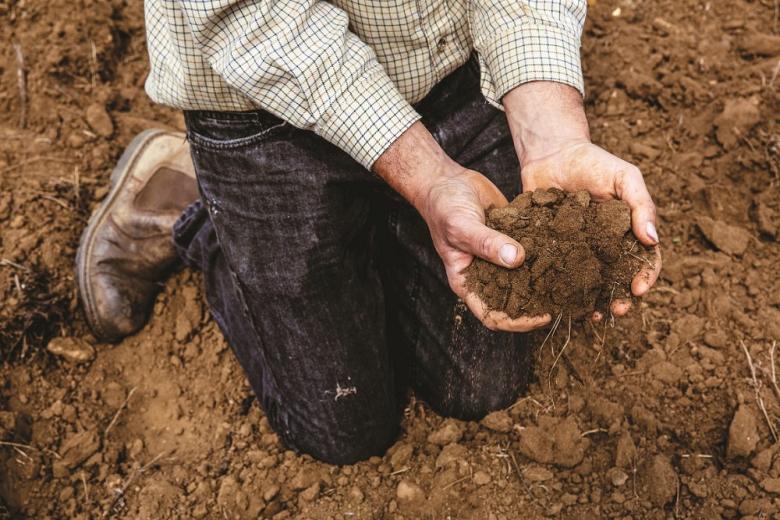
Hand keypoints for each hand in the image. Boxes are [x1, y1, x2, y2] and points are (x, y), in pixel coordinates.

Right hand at [374, 122, 550, 331]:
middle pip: (515, 302)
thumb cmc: (443, 207)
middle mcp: (486, 275)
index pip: (493, 316)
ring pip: (526, 276)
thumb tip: (517, 259)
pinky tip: (566, 247)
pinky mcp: (513, 239)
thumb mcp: (461, 226)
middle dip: (539, 303)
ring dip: (546, 279)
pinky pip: (531, 250)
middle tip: (567, 299)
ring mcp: (500, 257)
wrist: (446, 180)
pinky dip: (547, 251)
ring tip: (573, 277)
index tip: (543, 316)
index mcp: (467, 282)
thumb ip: (487, 243)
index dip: (518, 323)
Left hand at [503, 82, 661, 317]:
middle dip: (620, 299)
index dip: (646, 276)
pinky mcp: (551, 251)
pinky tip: (558, 302)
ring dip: (592, 302)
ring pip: (588, 284)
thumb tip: (653, 239)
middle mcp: (605, 246)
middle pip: (617, 280)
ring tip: (590, 315)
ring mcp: (578, 251)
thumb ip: (641, 204)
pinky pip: (557, 274)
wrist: (551, 154)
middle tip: (616, 311)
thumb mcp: (624, 177)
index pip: (644, 260)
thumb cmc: (593, 162)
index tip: (639, 289)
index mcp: (627, 232)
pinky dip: (559, 291)